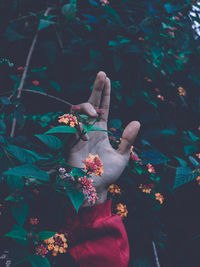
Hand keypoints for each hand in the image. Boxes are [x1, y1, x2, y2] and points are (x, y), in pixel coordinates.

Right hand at [67, 71, 139, 205]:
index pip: (103, 107)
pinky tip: (85, 137)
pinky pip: (71, 127)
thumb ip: (128, 140)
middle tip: (102, 74)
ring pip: (78, 111)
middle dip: (96, 88)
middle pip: (91, 103)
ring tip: (95, 115)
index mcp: (102, 130)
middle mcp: (90, 128)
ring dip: (86, 108)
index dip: (105, 93)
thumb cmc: (108, 174)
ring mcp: (79, 133)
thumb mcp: (123, 156)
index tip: (107, 78)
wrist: (94, 188)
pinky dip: (78, 128)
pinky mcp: (69, 141)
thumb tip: (137, 122)